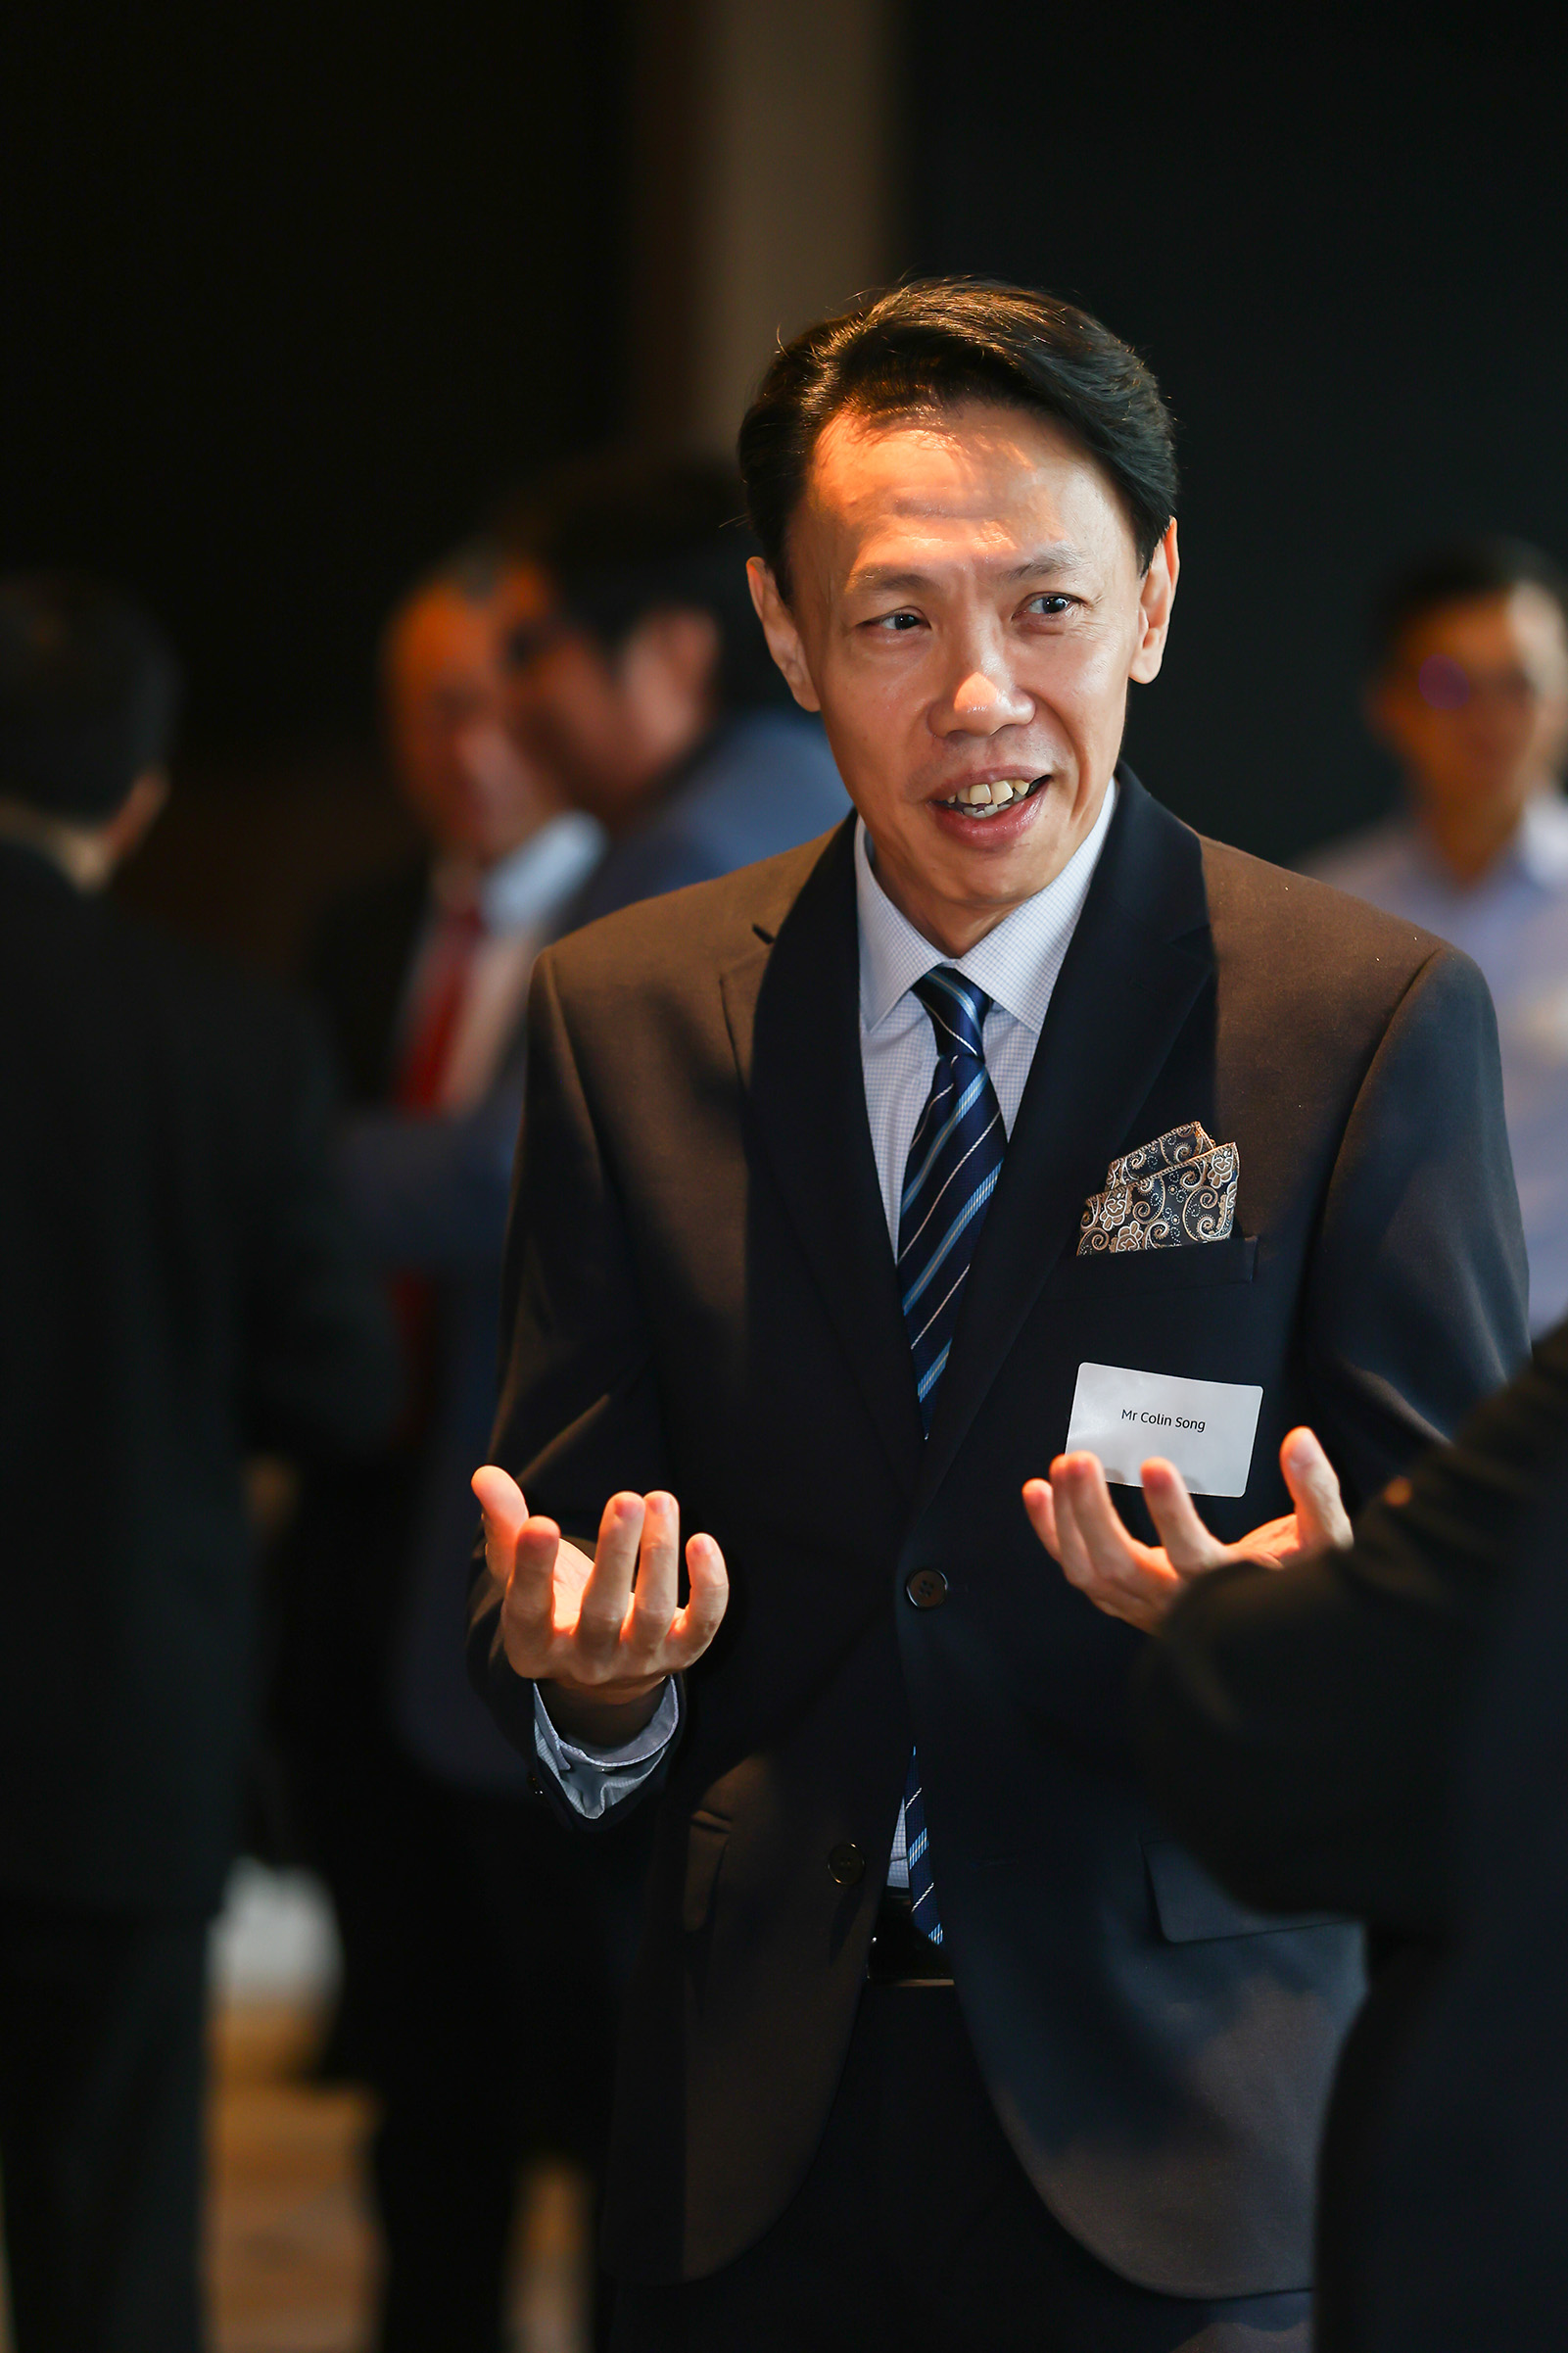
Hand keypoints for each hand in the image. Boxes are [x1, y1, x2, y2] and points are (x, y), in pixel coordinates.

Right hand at [471, 1468, 728, 1741]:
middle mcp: (586, 1662)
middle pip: (602, 1613)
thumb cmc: (556, 1606)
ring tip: (660, 1500)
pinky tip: (702, 1541)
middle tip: (626, 1499)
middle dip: (616, 1554)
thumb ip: (506, 1525)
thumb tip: (484, 1475)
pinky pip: (703, 1625)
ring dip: (661, 1555)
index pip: (529, 1609)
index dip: (533, 1569)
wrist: (604, 1670)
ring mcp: (636, 1663)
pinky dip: (710, 1587)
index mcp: (534, 1645)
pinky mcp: (680, 1656)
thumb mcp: (522, 1574)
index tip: (541, 1522)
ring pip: (653, 1613)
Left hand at [1021, 1426, 1351, 1633]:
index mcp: (1227, 1589)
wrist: (1273, 1640)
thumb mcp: (1325, 1542)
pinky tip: (1037, 1491)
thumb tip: (1299, 1441)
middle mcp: (1178, 1606)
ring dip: (1068, 1518)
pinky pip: (1078, 1572)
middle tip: (1081, 1458)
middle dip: (1093, 1511)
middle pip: (1121, 1566)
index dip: (1171, 1513)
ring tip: (1064, 1463)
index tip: (1156, 1464)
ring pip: (1091, 1572)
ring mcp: (1145, 1607)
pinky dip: (1052, 1534)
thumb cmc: (1299, 1583)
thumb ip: (1316, 1493)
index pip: (1192, 1556)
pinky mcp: (1124, 1601)